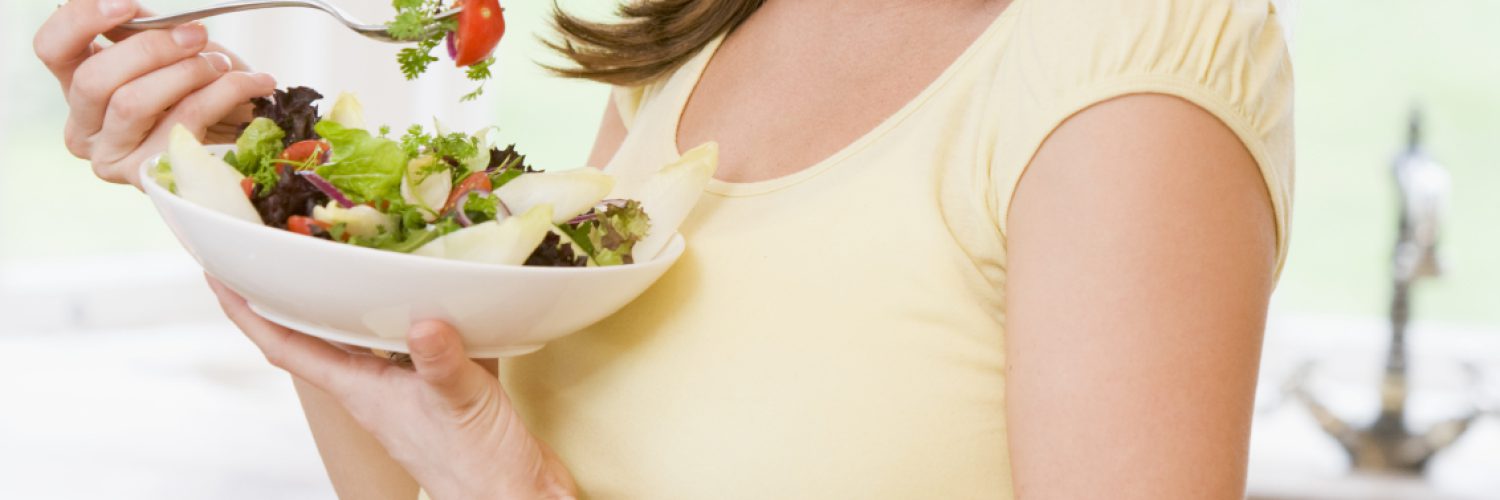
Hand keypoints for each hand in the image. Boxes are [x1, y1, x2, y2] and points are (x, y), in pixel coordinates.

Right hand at [34, 0, 276, 186]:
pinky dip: (223, 95)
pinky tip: (252, 84)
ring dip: (187, 73)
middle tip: (198, 35)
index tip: (128, 6)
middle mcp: (84, 126)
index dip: (82, 20)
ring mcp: (112, 156)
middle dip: (152, 48)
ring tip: (223, 65)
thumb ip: (144, 30)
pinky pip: (181, 125)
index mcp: (79, 85)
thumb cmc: (203, 88)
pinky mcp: (148, 177)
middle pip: (94, 78)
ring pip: (132, 103)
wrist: (248, 136)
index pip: (52, 48)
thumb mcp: (170, 50)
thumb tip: (129, 9)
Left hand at [206, 276, 576, 498]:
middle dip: (296, 294)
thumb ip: (441, 362)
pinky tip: (448, 286)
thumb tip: (423, 322)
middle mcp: (377, 386)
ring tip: (354, 253)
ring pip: (374, 331)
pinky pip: (429, 337)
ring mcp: (411, 386)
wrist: (514, 498)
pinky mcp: (448, 385)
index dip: (249, 312)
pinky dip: (432, 308)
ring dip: (363, 296)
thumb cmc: (478, 466)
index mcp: (362, 390)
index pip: (288, 346)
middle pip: (321, 333)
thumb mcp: (460, 404)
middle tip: (279, 247)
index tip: (219, 275)